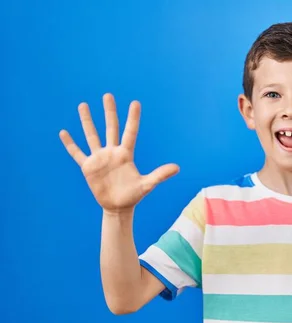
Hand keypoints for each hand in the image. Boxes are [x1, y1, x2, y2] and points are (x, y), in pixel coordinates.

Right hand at [59, 93, 178, 213]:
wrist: (118, 207)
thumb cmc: (133, 195)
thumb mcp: (147, 185)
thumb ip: (160, 175)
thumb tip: (177, 168)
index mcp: (126, 154)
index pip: (130, 132)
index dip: (133, 118)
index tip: (135, 102)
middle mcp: (112, 152)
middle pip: (111, 128)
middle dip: (109, 112)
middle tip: (108, 95)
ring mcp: (99, 158)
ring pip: (92, 136)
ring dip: (87, 121)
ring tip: (83, 105)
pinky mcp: (88, 167)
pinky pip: (77, 153)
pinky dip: (70, 144)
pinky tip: (64, 132)